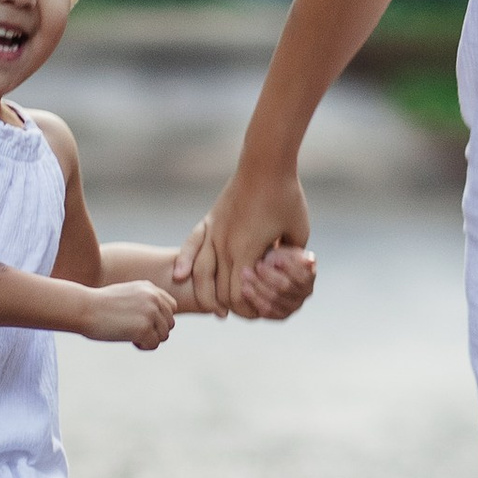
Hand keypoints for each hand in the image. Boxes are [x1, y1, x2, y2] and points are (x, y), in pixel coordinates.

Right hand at [78, 277, 178, 350]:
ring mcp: (150, 313)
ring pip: (164, 335)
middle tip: (135, 332)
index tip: (143, 323)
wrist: (83, 308)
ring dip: (149, 340)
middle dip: (155, 331)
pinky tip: (129, 341)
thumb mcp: (126, 295)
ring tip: (131, 336)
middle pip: (170, 323)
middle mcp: (154, 298)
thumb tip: (160, 322)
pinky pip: (154, 344)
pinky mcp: (144, 329)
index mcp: (150, 288)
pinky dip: (143, 347)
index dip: (160, 319)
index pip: (171, 307)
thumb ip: (144, 302)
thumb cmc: (99, 305)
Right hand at [179, 169, 310, 316]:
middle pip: (217, 288)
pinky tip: (180, 276)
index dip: (246, 309)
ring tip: (213, 308)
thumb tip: (289, 274)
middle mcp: (225, 244)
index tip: (256, 314)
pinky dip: (185, 262)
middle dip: (227, 306)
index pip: (237, 294)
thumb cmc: (286, 197)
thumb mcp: (297, 232)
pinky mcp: (210, 219)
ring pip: (199, 271)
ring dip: (204, 292)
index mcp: (247, 251)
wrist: (266, 163)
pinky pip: (191, 244)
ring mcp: (214, 231)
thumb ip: (291, 257)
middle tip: (236, 315)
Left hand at [244, 240, 314, 319]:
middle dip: (268, 276)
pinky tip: (245, 289)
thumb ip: (293, 255)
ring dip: (258, 287)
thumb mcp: (283, 250)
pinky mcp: (281, 314)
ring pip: (275, 300)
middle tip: (255, 266)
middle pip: (285, 288)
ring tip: (245, 276)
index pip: (301, 276)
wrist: (267, 268)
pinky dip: (255, 300)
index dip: (289, 268)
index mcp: (310, 275)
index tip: (275, 260)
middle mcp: (305, 293)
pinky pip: (268, 311)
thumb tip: (311, 262)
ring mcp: (294, 305)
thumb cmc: (275, 256)